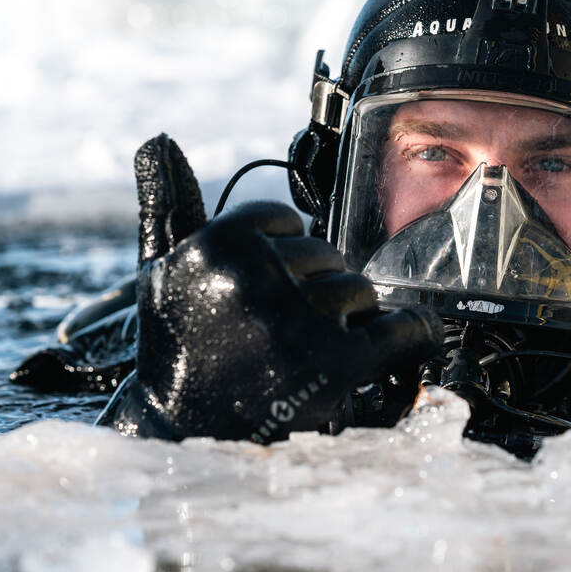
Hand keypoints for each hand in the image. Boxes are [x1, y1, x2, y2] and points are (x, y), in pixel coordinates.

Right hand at [100, 133, 442, 441]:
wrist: (178, 433)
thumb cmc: (174, 348)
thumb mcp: (157, 272)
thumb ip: (165, 203)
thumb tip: (157, 138)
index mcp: (217, 245)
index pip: (283, 219)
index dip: (280, 252)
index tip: (266, 284)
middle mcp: (257, 277)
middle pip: (324, 255)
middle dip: (313, 286)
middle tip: (286, 326)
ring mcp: (298, 320)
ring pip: (356, 290)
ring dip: (346, 318)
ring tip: (311, 349)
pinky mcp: (337, 364)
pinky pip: (402, 328)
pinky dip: (413, 333)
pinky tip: (408, 338)